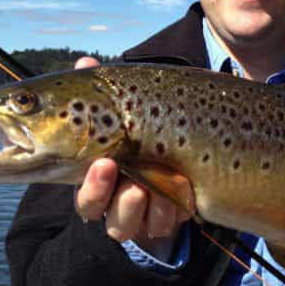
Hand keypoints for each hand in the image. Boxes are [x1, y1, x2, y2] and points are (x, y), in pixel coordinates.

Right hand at [72, 57, 192, 256]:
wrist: (203, 150)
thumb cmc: (152, 124)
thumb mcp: (130, 104)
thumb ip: (104, 86)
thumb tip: (85, 61)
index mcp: (94, 173)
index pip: (81, 190)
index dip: (88, 186)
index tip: (103, 163)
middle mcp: (111, 198)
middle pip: (94, 211)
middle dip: (103, 192)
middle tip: (115, 167)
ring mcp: (140, 211)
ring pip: (125, 224)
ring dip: (137, 203)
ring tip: (150, 182)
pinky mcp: (169, 217)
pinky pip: (165, 224)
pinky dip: (173, 205)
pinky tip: (185, 184)